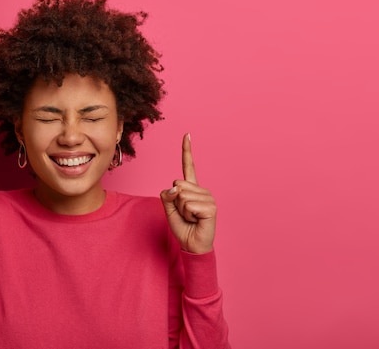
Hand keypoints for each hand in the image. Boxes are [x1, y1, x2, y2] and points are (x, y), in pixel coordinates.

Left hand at [160, 133, 216, 253]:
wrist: (192, 244)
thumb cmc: (182, 226)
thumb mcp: (168, 208)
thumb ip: (167, 195)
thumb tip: (175, 187)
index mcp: (191, 188)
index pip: (188, 166)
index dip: (187, 150)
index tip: (187, 134)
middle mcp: (201, 190)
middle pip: (177, 184)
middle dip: (175, 201)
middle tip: (185, 214)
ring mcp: (208, 197)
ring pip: (182, 196)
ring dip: (181, 210)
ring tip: (191, 218)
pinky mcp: (211, 207)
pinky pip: (188, 205)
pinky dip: (187, 214)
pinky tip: (196, 220)